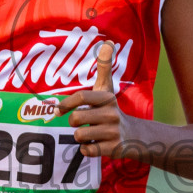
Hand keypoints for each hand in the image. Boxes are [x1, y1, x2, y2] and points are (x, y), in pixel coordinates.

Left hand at [58, 42, 128, 157]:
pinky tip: (94, 144)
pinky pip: (87, 150)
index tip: (58, 110)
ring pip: (80, 135)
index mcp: (107, 98)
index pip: (81, 97)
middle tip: (81, 123)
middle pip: (77, 118)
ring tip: (90, 133)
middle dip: (74, 122)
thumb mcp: (107, 89)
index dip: (66, 103)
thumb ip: (104, 67)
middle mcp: (112, 114)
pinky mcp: (113, 148)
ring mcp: (113, 132)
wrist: (134, 135)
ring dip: (80, 136)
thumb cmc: (111, 110)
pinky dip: (86, 149)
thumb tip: (107, 42)